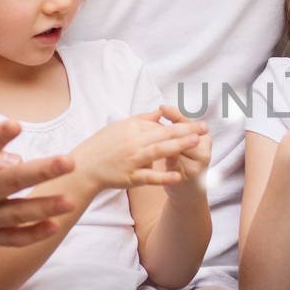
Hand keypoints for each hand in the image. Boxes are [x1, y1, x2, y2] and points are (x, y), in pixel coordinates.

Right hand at [0, 120, 76, 255]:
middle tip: (68, 160)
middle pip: (10, 182)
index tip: (14, 123)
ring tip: (71, 200)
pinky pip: (10, 239)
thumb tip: (14, 158)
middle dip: (41, 171)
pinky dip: (32, 235)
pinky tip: (54, 226)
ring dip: (45, 207)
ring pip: (16, 214)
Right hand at [72, 110, 202, 190]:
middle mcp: (133, 142)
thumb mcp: (120, 126)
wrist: (84, 167)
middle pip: (163, 134)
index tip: (198, 124)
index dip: (181, 125)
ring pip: (158, 151)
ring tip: (196, 142)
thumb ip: (142, 120)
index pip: (160, 125)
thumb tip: (160, 112)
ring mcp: (132, 159)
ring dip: (178, 146)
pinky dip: (163, 176)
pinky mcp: (130, 177)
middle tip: (205, 127)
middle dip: (186, 130)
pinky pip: (149, 176)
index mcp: (132, 128)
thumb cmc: (102, 145)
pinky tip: (178, 175)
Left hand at [154, 104, 211, 192]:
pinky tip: (151, 157)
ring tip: (148, 139)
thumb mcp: (181, 144)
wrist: (186, 192)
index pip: (187, 123)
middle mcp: (205, 149)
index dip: (175, 115)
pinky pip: (175, 164)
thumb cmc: (181, 163)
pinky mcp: (192, 175)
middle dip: (167, 127)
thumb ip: (174, 127)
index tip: (162, 107)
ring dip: (164, 145)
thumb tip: (162, 108)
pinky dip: (163, 160)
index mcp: (204, 139)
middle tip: (153, 120)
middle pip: (184, 134)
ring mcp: (200, 163)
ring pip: (178, 149)